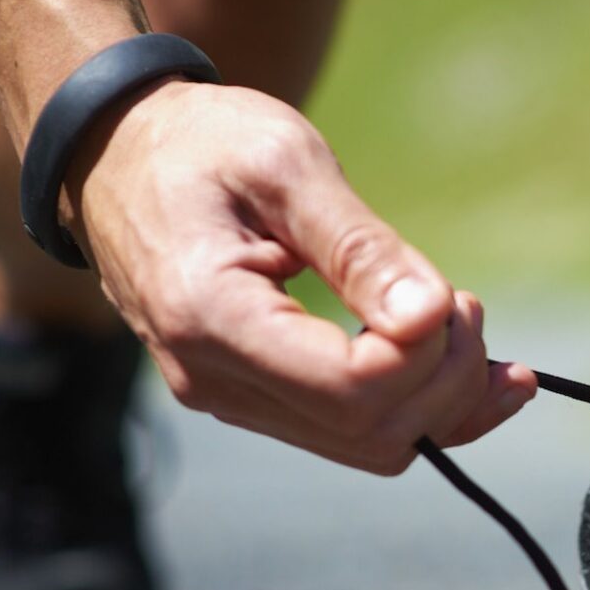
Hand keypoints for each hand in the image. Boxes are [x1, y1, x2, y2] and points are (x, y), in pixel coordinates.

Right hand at [64, 79, 536, 473]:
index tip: (448, 295)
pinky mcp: (253, 397)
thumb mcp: (283, 162)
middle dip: (446, 378)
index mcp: (211, 317)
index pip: (352, 388)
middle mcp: (213, 379)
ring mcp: (230, 398)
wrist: (115, 155)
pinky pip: (350, 431)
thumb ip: (358, 245)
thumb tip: (431, 316)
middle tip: (467, 304)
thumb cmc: (199, 143)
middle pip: (370, 432)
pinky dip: (419, 408)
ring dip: (441, 398)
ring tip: (467, 323)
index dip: (424, 354)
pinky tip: (474, 376)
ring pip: (368, 446)